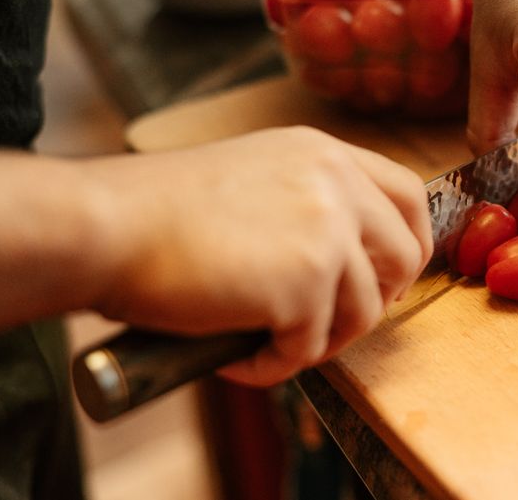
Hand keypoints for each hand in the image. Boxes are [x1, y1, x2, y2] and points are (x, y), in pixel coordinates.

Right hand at [85, 127, 431, 386]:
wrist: (108, 224)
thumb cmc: (159, 209)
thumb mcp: (254, 174)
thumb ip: (307, 200)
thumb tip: (342, 260)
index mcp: (323, 153)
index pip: (408, 194)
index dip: (407, 243)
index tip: (388, 276)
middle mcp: (336, 185)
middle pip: (403, 256)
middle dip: (377, 300)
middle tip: (331, 322)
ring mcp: (326, 233)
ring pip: (363, 311)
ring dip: (320, 339)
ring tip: (269, 343)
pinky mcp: (304, 284)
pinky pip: (310, 348)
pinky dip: (274, 365)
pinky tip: (237, 356)